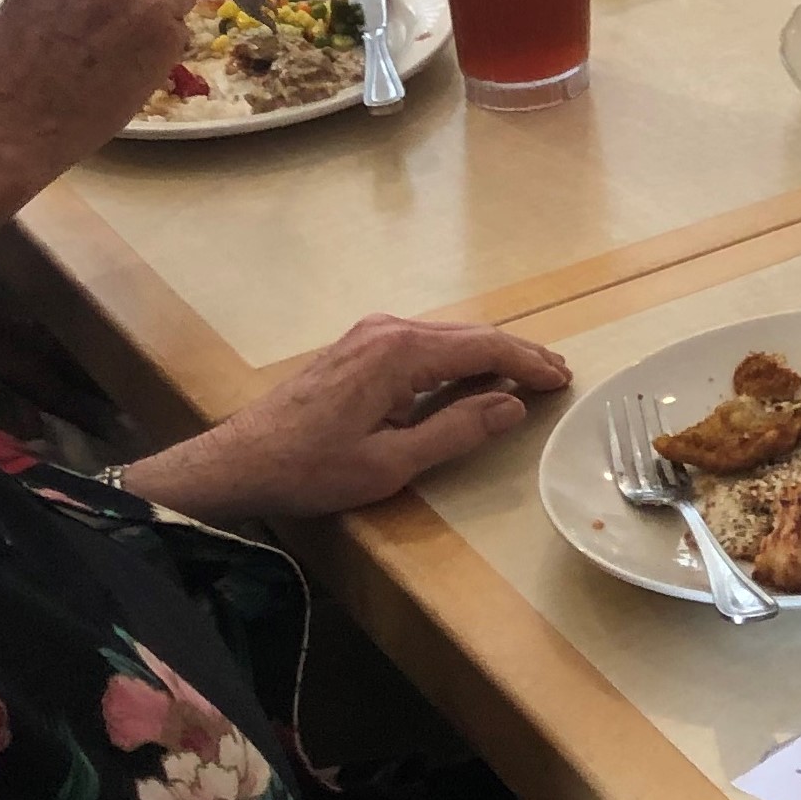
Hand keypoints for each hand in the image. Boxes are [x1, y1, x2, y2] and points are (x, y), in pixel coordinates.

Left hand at [122, 315, 570, 524]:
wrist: (237, 462)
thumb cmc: (311, 469)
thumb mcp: (391, 463)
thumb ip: (456, 431)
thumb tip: (512, 405)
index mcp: (402, 353)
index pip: (486, 347)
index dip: (529, 362)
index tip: (563, 379)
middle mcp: (390, 330)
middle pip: (470, 334)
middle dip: (516, 354)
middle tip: (555, 377)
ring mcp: (370, 334)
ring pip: (448, 336)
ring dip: (488, 355)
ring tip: (523, 377)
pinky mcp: (357, 347)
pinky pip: (424, 343)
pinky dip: (458, 357)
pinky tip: (470, 377)